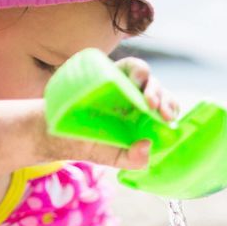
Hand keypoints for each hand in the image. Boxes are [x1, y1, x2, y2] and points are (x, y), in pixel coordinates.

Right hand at [40, 57, 177, 169]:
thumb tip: (147, 146)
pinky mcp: (109, 73)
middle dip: (163, 99)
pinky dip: (134, 69)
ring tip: (148, 99)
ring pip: (144, 75)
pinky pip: (126, 66)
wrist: (56, 133)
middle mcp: (135, 96)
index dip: (170, 109)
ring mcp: (122, 84)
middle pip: (157, 90)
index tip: (168, 119)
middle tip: (160, 112)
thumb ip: (132, 159)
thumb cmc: (88, 144)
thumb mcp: (113, 157)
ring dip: (150, 83)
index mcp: (142, 115)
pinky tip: (135, 80)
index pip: (164, 107)